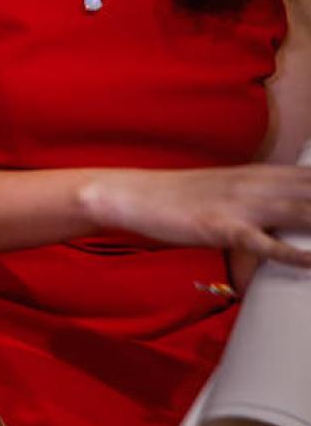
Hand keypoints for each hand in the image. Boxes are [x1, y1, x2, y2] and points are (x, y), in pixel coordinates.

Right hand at [84, 166, 310, 267]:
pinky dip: (293, 251)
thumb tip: (290, 214)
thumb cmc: (179, 199)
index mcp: (261, 174)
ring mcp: (240, 203)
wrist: (131, 194)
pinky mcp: (220, 226)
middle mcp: (257, 183)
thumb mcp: (228, 191)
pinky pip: (264, 241)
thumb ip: (263, 200)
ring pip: (302, 212)